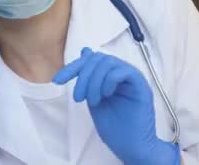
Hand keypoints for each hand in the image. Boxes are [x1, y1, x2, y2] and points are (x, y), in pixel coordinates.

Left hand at [52, 48, 179, 164]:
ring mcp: (133, 78)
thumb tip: (85, 52)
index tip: (57, 81)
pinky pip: (124, 72)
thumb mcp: (94, 99)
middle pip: (99, 58)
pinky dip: (109, 81)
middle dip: (83, 76)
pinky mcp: (141, 85)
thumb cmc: (115, 127)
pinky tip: (105, 95)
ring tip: (92, 100)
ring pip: (109, 63)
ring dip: (94, 81)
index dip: (72, 67)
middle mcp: (122, 73)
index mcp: (111, 75)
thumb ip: (89, 79)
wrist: (130, 146)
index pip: (91, 60)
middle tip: (78, 97)